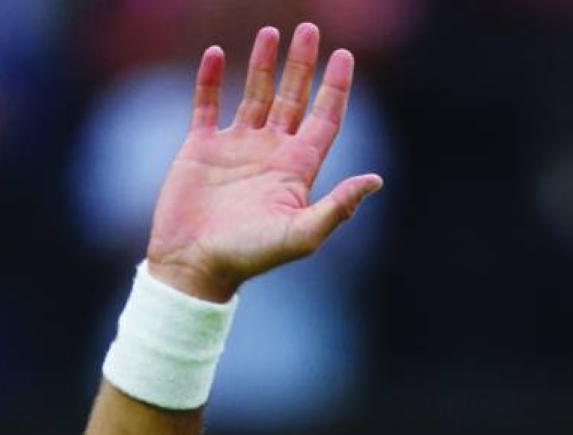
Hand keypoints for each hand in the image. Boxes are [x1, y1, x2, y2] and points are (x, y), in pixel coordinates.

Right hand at [146, 22, 382, 302]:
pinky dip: (209, 79)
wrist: (196, 265)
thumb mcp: (301, 234)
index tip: (344, 55)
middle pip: (293, 99)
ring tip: (270, 32)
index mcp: (296, 170)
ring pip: (253, 95)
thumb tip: (376, 179)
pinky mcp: (200, 149)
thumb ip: (339, 206)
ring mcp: (235, 149)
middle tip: (310, 30)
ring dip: (262, 64)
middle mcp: (269, 154)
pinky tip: (215, 53)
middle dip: (302, 65)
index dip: (335, 88)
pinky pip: (206, 104)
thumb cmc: (250, 255)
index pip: (324, 120)